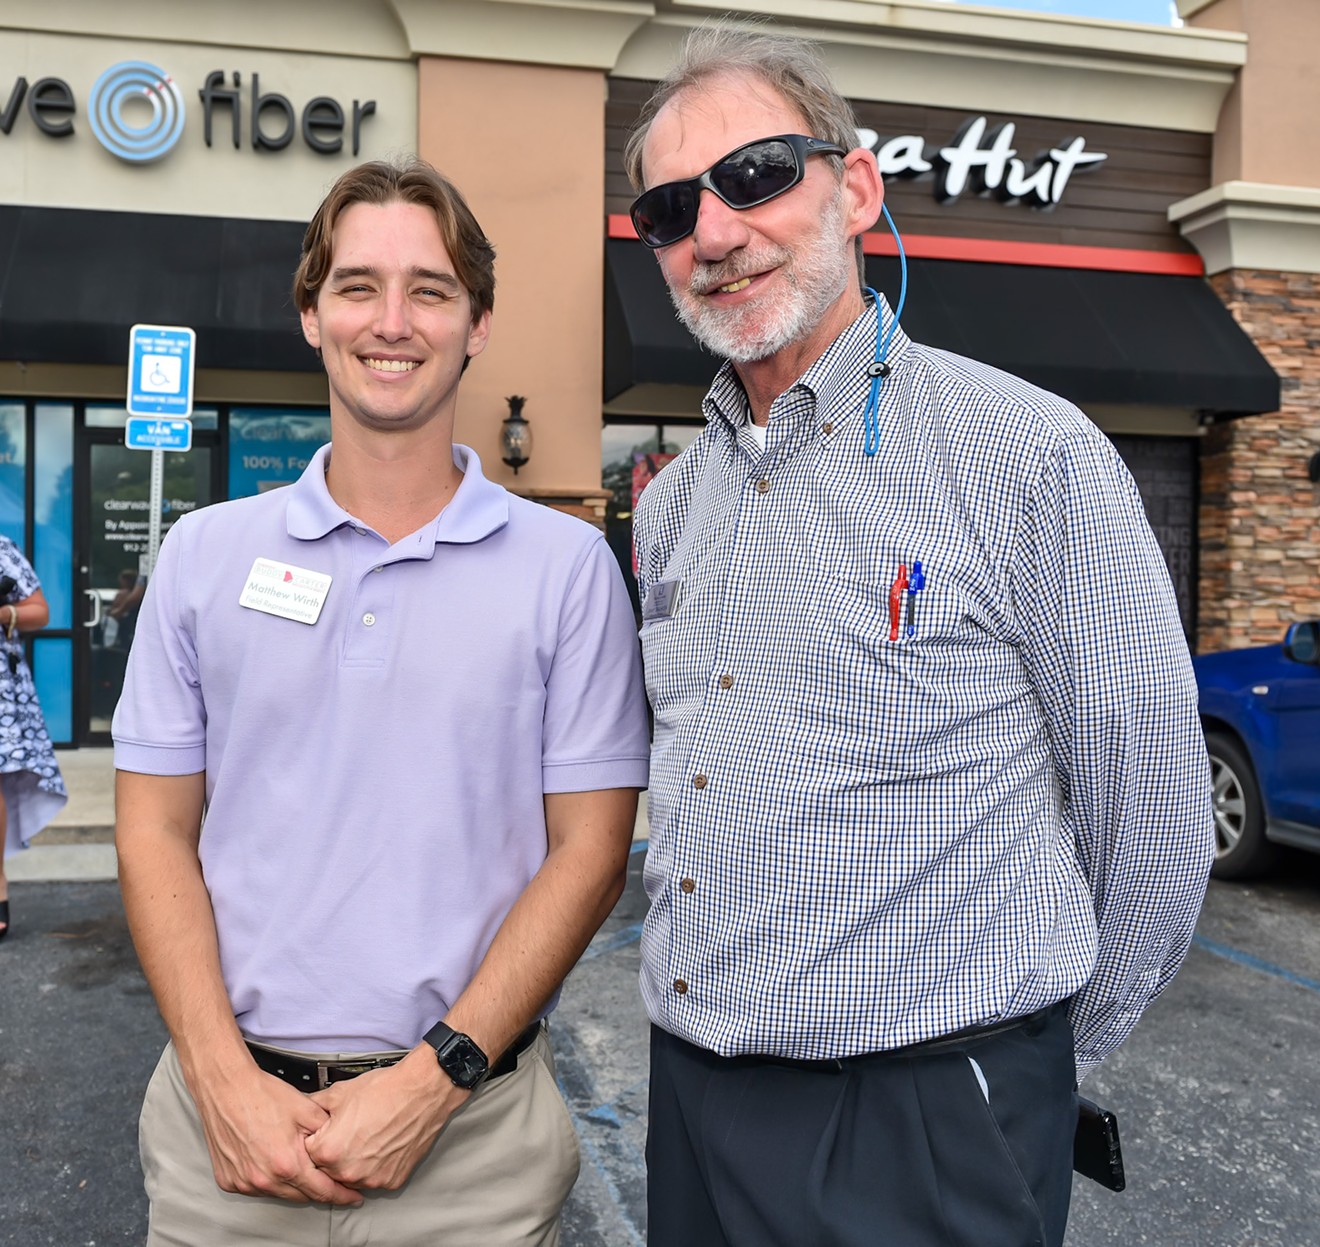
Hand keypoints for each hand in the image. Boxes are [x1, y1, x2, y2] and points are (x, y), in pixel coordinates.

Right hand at [191, 1068, 362, 1204]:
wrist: (227, 1089)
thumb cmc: (263, 1096)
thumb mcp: (307, 1109)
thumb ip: (328, 1131)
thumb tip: (341, 1145)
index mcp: (287, 1164)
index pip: (322, 1190)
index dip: (341, 1195)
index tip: (353, 1197)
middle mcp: (264, 1179)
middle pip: (301, 1195)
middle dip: (318, 1189)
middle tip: (332, 1180)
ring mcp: (244, 1183)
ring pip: (279, 1193)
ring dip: (292, 1184)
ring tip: (298, 1163)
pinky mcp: (229, 1181)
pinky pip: (256, 1187)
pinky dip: (268, 1179)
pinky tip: (272, 1161)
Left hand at [305, 1047, 469, 1189]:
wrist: (422, 1090)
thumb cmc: (384, 1089)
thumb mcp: (339, 1092)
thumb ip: (313, 1107)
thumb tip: (300, 1111)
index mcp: (328, 1151)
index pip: (308, 1154)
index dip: (318, 1138)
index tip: (329, 1130)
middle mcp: (347, 1172)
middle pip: (328, 1170)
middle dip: (334, 1153)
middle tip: (351, 1132)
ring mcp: (371, 1179)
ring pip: (351, 1177)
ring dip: (354, 1163)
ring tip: (368, 1137)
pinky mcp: (391, 1181)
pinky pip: (375, 1178)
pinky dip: (377, 1166)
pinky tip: (383, 1144)